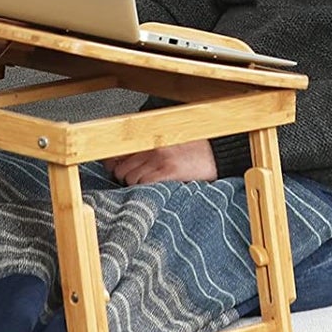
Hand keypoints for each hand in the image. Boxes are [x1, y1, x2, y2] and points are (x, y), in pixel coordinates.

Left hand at [103, 140, 217, 185]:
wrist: (217, 154)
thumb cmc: (196, 151)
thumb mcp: (170, 145)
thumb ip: (149, 151)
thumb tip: (124, 161)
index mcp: (151, 140)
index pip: (119, 153)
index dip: (113, 166)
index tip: (114, 172)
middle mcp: (152, 148)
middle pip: (121, 169)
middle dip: (126, 179)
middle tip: (138, 184)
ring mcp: (159, 159)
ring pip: (130, 179)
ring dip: (136, 186)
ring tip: (150, 187)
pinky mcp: (168, 171)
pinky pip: (144, 184)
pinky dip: (145, 190)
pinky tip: (156, 190)